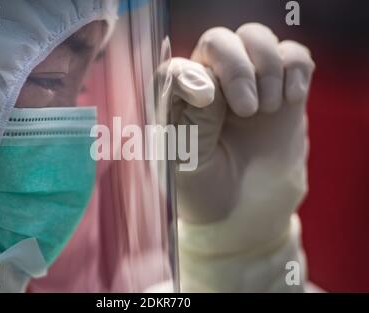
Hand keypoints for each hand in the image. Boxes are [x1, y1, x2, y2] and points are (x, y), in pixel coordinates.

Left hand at [168, 23, 314, 251]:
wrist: (243, 214)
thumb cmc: (204, 190)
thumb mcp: (186, 165)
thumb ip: (192, 123)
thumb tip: (207, 84)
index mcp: (176, 103)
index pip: (177, 67)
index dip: (192, 75)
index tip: (208, 101)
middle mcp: (209, 86)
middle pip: (219, 41)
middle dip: (238, 67)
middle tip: (248, 110)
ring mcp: (247, 85)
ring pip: (255, 38)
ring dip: (267, 66)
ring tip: (269, 109)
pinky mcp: (280, 92)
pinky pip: (294, 55)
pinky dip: (296, 68)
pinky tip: (290, 98)